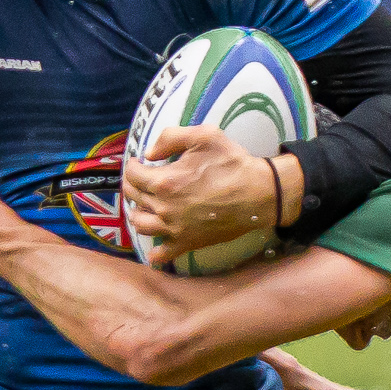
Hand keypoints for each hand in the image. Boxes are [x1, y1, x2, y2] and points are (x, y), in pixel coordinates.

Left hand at [122, 127, 299, 266]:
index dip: (132, 165)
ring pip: (141, 224)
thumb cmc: (233, 163)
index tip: (138, 162)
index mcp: (165, 181)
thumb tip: (149, 153)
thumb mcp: (204, 136)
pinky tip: (154, 249)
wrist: (258, 194)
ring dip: (136, 213)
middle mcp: (164, 207)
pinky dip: (155, 252)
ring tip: (143, 206)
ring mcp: (175, 228)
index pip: (133, 174)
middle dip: (132, 186)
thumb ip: (170, 137)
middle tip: (139, 180)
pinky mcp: (188, 242)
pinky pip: (163, 253)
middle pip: (134, 198)